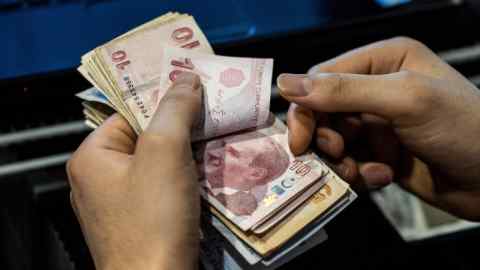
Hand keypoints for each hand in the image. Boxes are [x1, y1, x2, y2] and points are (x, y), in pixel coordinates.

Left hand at [67, 73, 201, 269]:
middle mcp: (98, 180)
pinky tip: (207, 176)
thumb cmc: (152, 220)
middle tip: (212, 117)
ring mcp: (118, 205)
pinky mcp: (139, 223)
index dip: (163, 101)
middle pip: (145, 139)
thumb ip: (174, 110)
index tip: (195, 93)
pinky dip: (184, 180)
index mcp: (91, 158)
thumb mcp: (164, 152)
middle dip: (180, 130)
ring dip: (186, 155)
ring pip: (157, 165)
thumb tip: (186, 79)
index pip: (129, 113)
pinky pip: (162, 189)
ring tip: (216, 143)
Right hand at [277, 37, 479, 219]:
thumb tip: (285, 83)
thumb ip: (343, 91)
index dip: (305, 108)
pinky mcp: (380, 152)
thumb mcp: (404, 100)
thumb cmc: (464, 129)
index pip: (322, 79)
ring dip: (341, 160)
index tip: (300, 141)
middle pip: (322, 112)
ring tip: (362, 172)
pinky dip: (360, 173)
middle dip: (325, 138)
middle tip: (337, 155)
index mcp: (383, 60)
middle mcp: (376, 88)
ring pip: (332, 140)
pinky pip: (349, 161)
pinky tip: (384, 177)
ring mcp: (378, 122)